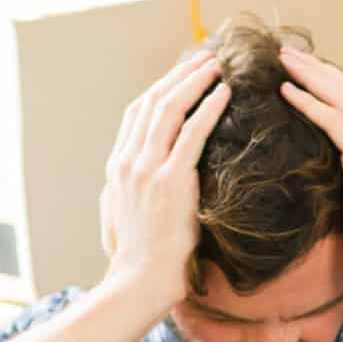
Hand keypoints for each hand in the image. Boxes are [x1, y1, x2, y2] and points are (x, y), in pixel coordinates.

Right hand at [99, 51, 230, 308]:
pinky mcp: (170, 181)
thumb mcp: (119, 218)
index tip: (183, 73)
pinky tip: (225, 93)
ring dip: (194, 81)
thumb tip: (121, 183)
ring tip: (216, 65)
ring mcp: (146, 169)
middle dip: (179, 75)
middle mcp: (127, 160)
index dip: (161, 87)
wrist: (137, 284)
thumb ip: (121, 193)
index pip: (138, 113)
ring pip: (169, 108)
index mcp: (117, 166)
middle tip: (205, 57)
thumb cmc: (135, 261)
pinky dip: (208, 108)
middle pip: (152, 101)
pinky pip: (191, 134)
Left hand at [277, 47, 342, 294]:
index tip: (304, 68)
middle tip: (288, 51)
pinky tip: (285, 90)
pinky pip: (333, 121)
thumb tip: (317, 176)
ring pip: (341, 97)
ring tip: (283, 59)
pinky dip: (309, 102)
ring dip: (309, 75)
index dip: (330, 81)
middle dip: (317, 68)